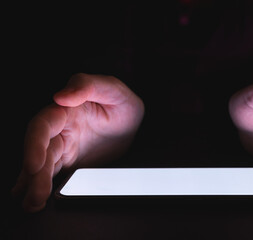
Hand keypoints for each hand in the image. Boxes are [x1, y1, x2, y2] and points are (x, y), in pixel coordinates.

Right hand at [12, 73, 143, 211]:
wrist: (133, 122)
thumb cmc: (121, 102)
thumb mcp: (112, 88)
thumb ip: (88, 86)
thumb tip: (61, 95)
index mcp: (66, 110)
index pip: (42, 126)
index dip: (34, 145)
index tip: (34, 165)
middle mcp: (60, 129)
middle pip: (40, 151)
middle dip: (34, 174)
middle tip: (35, 196)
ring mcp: (65, 147)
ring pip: (44, 166)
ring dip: (35, 184)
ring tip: (32, 204)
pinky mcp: (71, 161)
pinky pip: (54, 173)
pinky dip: (43, 186)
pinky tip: (35, 199)